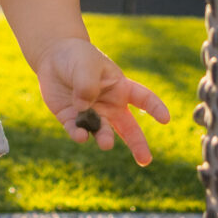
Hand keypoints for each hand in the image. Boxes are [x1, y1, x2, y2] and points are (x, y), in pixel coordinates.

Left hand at [34, 37, 171, 166]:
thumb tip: (83, 109)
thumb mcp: (86, 65)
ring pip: (103, 131)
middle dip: (138, 144)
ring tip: (106, 143)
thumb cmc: (77, 57)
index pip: (144, 99)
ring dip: (105, 138)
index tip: (165, 119)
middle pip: (129, 127)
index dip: (155, 108)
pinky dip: (80, 135)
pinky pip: (78, 131)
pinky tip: (81, 135)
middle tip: (145, 160)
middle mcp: (110, 105)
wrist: (53, 57)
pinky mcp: (72, 118)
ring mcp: (92, 113)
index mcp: (121, 88)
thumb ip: (87, 86)